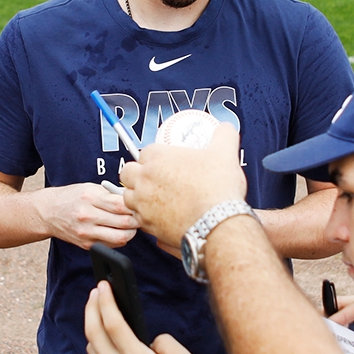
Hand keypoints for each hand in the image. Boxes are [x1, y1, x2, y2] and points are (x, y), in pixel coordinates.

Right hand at [34, 183, 138, 248]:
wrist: (48, 212)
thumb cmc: (71, 197)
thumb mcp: (90, 188)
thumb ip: (111, 194)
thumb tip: (132, 199)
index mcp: (90, 198)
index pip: (121, 205)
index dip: (135, 206)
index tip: (140, 205)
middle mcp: (88, 216)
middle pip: (124, 223)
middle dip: (137, 221)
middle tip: (141, 216)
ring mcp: (87, 233)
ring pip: (120, 238)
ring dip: (131, 232)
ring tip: (132, 226)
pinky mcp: (87, 244)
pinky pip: (111, 245)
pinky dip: (119, 239)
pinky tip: (119, 231)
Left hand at [85, 282, 199, 353]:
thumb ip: (166, 342)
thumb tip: (148, 339)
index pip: (113, 323)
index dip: (106, 301)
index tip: (103, 286)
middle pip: (94, 332)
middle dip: (92, 307)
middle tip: (95, 292)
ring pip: (92, 347)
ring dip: (92, 326)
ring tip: (98, 311)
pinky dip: (97, 346)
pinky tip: (103, 338)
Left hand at [119, 124, 246, 252]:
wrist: (217, 223)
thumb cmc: (217, 191)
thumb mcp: (225, 154)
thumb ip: (224, 136)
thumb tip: (226, 129)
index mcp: (159, 158)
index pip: (146, 151)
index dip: (155, 157)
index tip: (164, 162)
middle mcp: (146, 179)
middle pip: (128, 172)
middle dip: (138, 174)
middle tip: (154, 178)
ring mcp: (143, 202)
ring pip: (127, 196)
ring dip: (137, 195)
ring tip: (153, 198)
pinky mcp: (147, 224)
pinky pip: (136, 218)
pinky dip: (144, 217)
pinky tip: (158, 216)